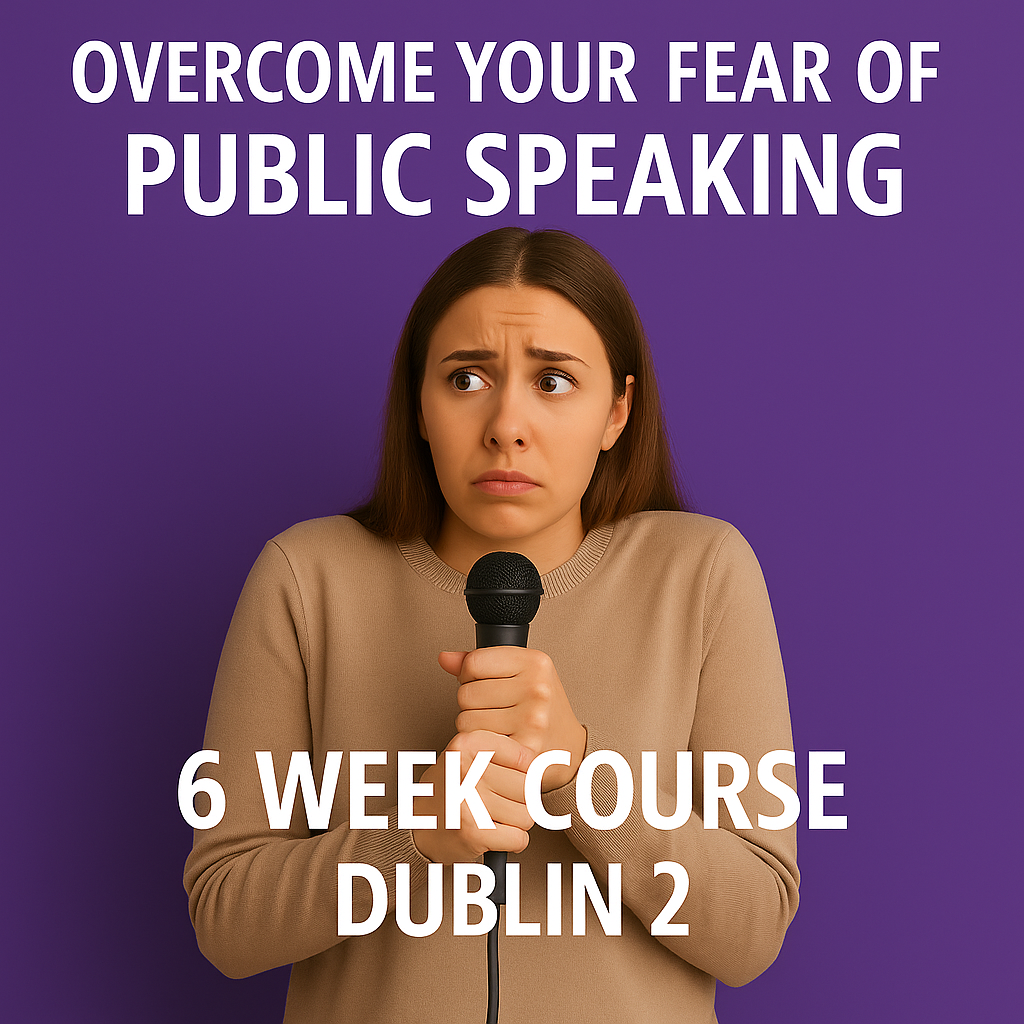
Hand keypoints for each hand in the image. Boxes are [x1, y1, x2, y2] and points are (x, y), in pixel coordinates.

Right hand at [412, 729, 534, 863]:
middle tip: (500, 804)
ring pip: (527, 814)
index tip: (509, 781)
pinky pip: (519, 838)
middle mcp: (465, 768)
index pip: (525, 757)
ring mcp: (468, 800)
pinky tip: (494, 836)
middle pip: (528, 787)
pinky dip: (512, 842)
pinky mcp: (473, 831)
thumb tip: (546, 762)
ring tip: (495, 819)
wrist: (415, 827)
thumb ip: (502, 753)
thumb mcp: (468, 757)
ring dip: (517, 823)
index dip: (525, 774)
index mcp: (466, 743)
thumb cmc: (451, 790)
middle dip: (522, 801)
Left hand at [439, 647, 586, 791]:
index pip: (473, 662)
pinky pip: (476, 743)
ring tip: (496, 724)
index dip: (468, 674)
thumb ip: (479, 662)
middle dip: (471, 703)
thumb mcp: (519, 673)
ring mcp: (532, 720)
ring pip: (466, 720)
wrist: (569, 747)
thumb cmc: (540, 707)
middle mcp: (536, 689)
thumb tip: (445, 658)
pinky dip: (479, 744)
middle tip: (493, 708)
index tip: (482, 682)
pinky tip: (497, 740)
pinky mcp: (523, 748)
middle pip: (466, 693)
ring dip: (473, 725)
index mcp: (535, 663)